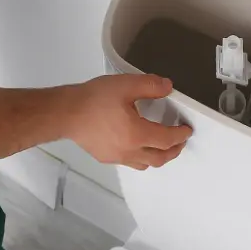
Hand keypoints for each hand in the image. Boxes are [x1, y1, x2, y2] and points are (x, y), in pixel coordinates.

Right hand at [67, 74, 191, 169]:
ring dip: (157, 157)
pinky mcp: (105, 157)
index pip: (167, 140)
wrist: (64, 113)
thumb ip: (150, 86)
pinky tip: (137, 145)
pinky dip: (140, 157)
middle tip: (180, 141)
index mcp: (137, 134)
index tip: (186, 129)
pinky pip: (129, 162)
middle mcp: (129, 151)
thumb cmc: (92, 100)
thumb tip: (168, 87)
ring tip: (161, 145)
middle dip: (173, 151)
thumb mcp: (125, 85)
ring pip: (145, 164)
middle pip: (159, 158)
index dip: (180, 135)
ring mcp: (116, 157)